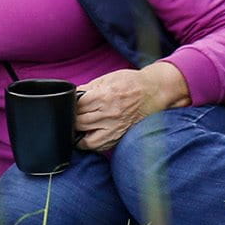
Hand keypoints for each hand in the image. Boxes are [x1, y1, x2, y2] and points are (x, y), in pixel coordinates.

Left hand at [74, 61, 188, 152]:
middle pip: (79, 122)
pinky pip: (99, 146)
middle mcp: (109, 114)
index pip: (77, 106)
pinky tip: (88, 135)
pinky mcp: (119, 136)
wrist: (153, 92)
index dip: (71, 104)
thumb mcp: (107, 78)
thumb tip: (73, 96)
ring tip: (78, 126)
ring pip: (86, 139)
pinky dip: (90, 143)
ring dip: (79, 133)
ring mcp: (114, 128)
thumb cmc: (131, 83)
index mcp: (104, 97)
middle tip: (73, 114)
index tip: (71, 103)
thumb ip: (88, 88)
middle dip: (73, 118)